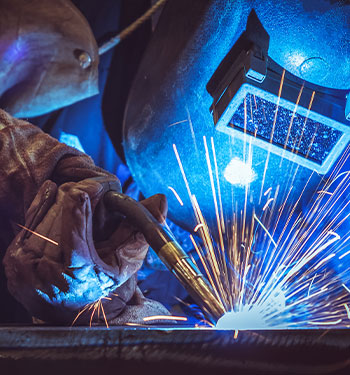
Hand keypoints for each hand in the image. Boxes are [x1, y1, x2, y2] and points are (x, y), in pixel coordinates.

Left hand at [3, 177, 167, 323]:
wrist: (69, 309)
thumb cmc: (102, 283)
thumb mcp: (125, 260)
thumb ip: (140, 229)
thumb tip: (161, 200)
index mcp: (79, 278)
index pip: (76, 237)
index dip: (82, 206)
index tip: (90, 187)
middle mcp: (48, 277)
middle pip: (60, 215)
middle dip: (78, 198)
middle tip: (91, 194)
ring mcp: (26, 269)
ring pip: (45, 212)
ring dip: (63, 202)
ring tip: (77, 207)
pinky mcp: (13, 261)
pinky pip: (30, 218)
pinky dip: (46, 206)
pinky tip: (56, 203)